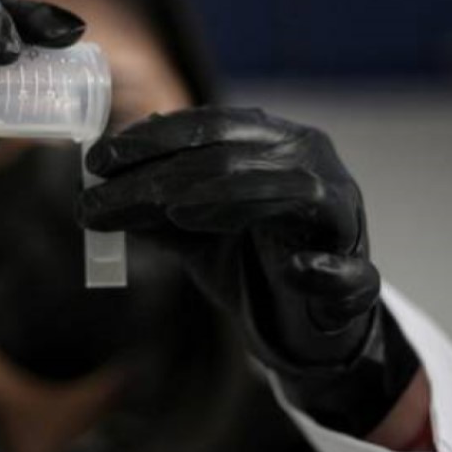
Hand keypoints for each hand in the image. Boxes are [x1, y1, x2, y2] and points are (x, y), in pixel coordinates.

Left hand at [78, 107, 418, 435]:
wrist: (302, 324)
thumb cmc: (247, 260)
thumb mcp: (190, 230)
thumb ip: (152, 208)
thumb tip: (93, 186)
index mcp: (273, 143)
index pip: (210, 127)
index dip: (152, 140)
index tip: (96, 161)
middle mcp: (312, 164)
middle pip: (238, 156)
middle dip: (166, 175)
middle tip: (107, 196)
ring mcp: (343, 217)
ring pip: (295, 191)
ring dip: (233, 198)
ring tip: (176, 212)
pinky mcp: (358, 276)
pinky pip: (347, 270)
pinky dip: (321, 270)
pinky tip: (293, 270)